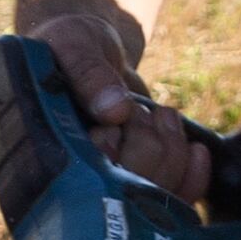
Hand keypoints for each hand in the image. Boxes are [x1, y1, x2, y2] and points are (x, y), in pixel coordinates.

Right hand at [21, 0, 211, 203]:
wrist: (93, 47)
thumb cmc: (73, 42)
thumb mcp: (73, 43)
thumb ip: (87, 71)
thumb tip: (116, 110)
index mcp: (45, 153)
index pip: (83, 183)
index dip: (108, 153)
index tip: (116, 119)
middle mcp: (75, 177)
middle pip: (127, 193)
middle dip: (148, 146)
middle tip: (138, 111)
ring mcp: (110, 184)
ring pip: (155, 195)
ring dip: (172, 152)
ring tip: (161, 117)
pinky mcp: (141, 183)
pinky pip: (173, 197)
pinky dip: (193, 176)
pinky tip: (195, 150)